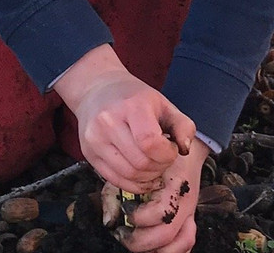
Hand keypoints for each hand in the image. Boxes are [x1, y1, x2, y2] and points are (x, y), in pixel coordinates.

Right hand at [54, 46, 195, 193]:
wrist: (96, 89)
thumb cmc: (133, 97)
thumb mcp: (163, 103)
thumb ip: (183, 125)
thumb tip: (185, 149)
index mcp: (131, 105)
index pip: (150, 142)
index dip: (167, 154)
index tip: (172, 149)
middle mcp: (108, 122)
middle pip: (140, 162)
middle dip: (160, 166)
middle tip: (164, 158)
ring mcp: (95, 139)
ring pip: (128, 175)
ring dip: (148, 177)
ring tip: (153, 164)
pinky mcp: (88, 154)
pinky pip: (115, 180)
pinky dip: (134, 184)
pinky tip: (143, 176)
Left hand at [115, 138, 209, 252]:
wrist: (184, 148)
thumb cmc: (156, 158)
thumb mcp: (134, 168)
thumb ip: (118, 191)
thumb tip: (108, 221)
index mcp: (174, 186)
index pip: (161, 212)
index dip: (138, 217)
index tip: (125, 209)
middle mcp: (185, 202)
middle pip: (166, 234)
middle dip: (140, 240)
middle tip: (123, 233)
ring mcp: (190, 213)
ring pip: (182, 243)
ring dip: (158, 250)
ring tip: (139, 243)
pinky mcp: (190, 220)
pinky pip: (187, 243)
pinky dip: (172, 250)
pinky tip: (156, 249)